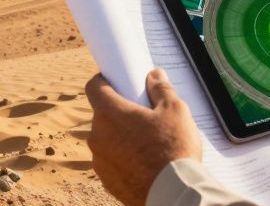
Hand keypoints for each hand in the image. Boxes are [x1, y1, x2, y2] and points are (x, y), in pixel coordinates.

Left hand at [85, 69, 202, 205]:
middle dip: (119, 111)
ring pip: (107, 139)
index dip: (104, 81)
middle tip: (142, 114)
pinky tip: (143, 162)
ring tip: (147, 142)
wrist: (173, 193)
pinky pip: (112, 161)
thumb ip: (161, 89)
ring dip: (120, 136)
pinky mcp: (106, 180)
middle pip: (103, 114)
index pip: (94, 87)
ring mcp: (100, 161)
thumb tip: (154, 76)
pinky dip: (123, 158)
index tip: (116, 81)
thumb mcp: (175, 110)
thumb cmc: (173, 149)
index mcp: (110, 113)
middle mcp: (98, 136)